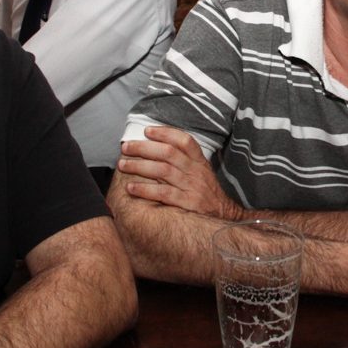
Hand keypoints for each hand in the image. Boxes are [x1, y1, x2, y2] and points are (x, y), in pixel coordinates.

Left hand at [118, 127, 242, 221]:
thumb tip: (155, 149)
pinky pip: (163, 193)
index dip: (165, 133)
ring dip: (139, 166)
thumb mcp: (200, 172)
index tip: (147, 131)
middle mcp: (196, 171)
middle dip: (143, 148)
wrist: (224, 216)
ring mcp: (192, 187)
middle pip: (168, 153)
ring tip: (123, 165)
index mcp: (199, 161)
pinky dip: (145, 189)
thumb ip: (183, 160)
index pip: (184, 140)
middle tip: (126, 148)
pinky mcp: (187, 203)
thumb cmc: (205, 192)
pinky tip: (131, 187)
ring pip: (163, 171)